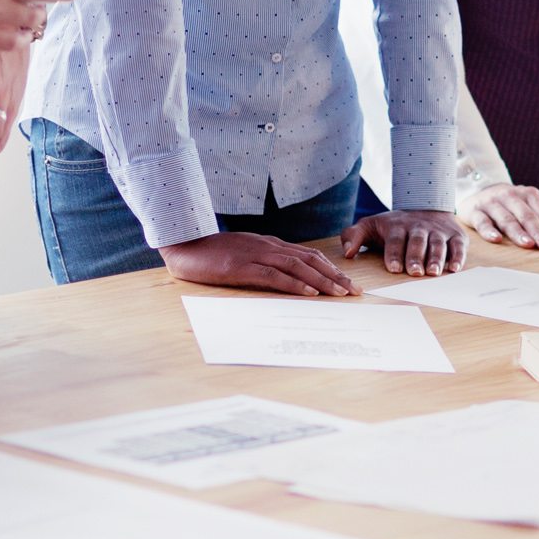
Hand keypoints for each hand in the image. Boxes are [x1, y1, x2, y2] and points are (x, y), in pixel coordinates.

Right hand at [161, 232, 359, 296]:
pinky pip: (274, 275)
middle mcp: (268, 246)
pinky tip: (308, 293)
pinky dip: (294, 284)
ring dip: (322, 281)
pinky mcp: (242, 266)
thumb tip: (284, 278)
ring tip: (340, 294)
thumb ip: (263, 261)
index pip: (307, 254)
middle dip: (335, 276)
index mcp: (269, 244)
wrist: (184, 245)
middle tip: (355, 292)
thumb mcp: (243, 254)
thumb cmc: (211, 253)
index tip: (347, 282)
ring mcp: (256, 254)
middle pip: (310, 260)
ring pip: (298, 267)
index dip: (330, 268)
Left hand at [340, 209, 466, 276]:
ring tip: (433, 272)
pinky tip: (454, 268)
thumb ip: (354, 236)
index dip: (395, 253)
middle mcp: (419, 228)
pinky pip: (458, 246)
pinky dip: (458, 256)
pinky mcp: (456, 236)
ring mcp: (439, 231)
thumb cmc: (394, 226)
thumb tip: (347, 253)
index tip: (394, 268)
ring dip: (437, 258)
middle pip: (418, 241)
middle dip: (416, 257)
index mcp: (398, 226)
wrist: (427, 207)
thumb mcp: (370, 226)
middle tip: (415, 272)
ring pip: (438, 244)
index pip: (395, 240)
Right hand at [461, 184, 538, 250]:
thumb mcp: (535, 205)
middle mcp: (511, 196)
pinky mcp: (475, 211)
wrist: (480, 191)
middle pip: (527, 215)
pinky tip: (496, 240)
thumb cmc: (513, 203)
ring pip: (506, 218)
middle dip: (538, 231)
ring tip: (528, 244)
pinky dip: (489, 230)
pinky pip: (482, 221)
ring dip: (518, 232)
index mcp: (529, 194)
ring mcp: (492, 203)